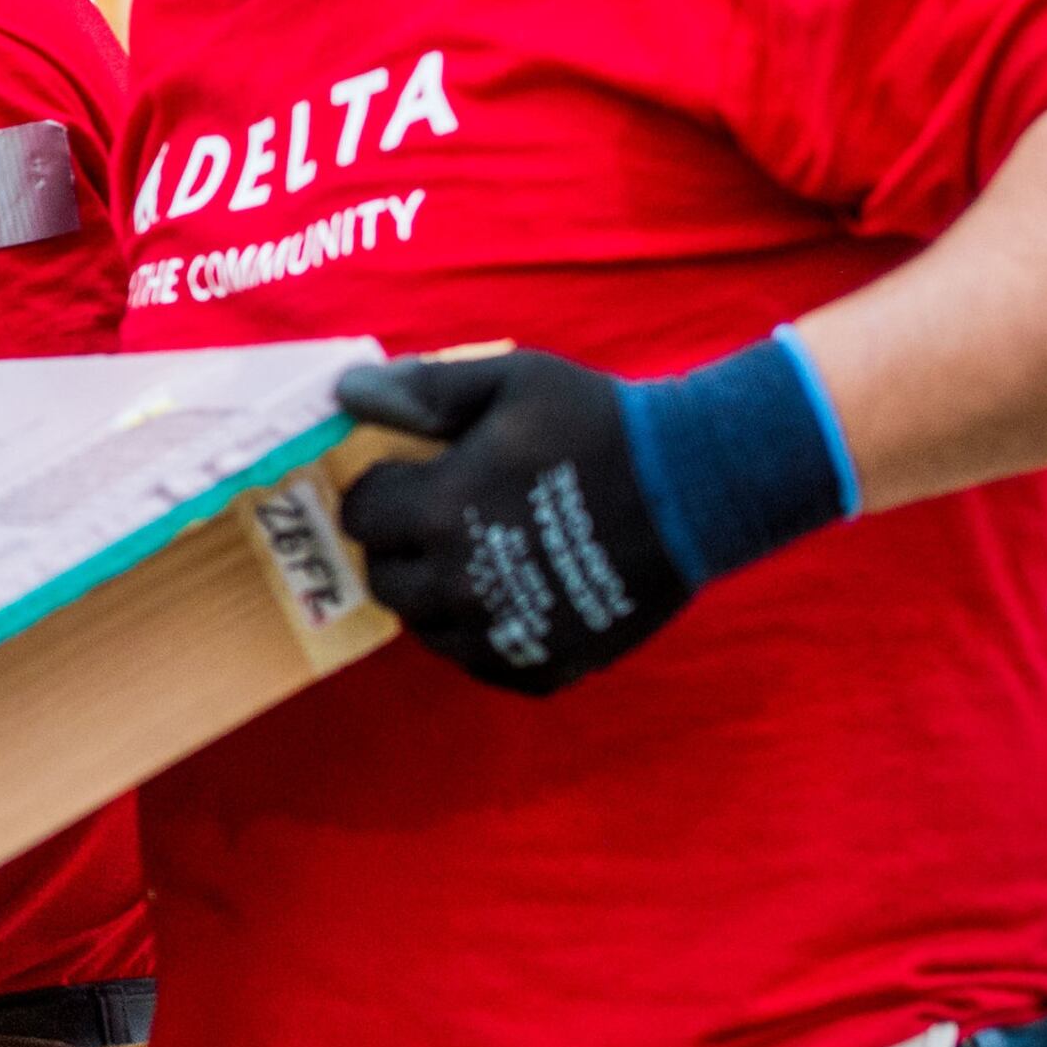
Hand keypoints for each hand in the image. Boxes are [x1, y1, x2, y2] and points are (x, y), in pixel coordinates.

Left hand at [335, 352, 693, 695]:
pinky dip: (486, 637)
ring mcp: (503, 633)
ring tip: (479, 558)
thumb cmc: (600, 422)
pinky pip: (483, 664)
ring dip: (439, 596)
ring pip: (428, 629)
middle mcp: (460, 583)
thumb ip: (423, 390)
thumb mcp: (509, 381)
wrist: (701, 485)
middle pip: (387, 580)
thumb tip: (345, 392)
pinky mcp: (546, 666)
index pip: (360, 517)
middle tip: (442, 520)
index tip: (410, 479)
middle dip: (402, 547)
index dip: (380, 493)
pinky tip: (513, 598)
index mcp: (440, 510)